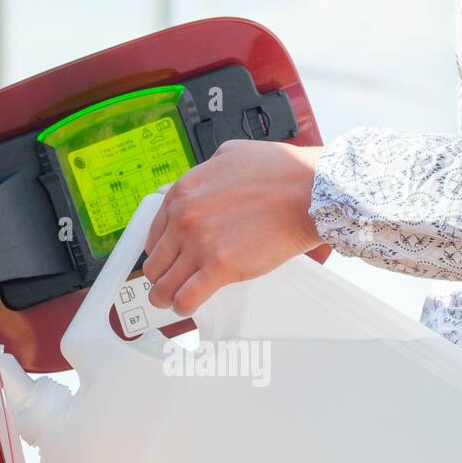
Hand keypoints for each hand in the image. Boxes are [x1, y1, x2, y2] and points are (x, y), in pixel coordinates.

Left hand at [142, 140, 324, 316]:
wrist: (308, 191)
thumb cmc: (280, 172)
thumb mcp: (229, 155)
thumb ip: (205, 172)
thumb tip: (199, 185)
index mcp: (183, 193)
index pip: (153, 235)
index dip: (160, 253)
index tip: (167, 261)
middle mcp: (184, 219)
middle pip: (154, 263)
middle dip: (160, 277)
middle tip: (169, 284)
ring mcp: (200, 244)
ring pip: (164, 286)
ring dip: (166, 297)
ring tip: (173, 301)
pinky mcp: (220, 267)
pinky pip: (186, 298)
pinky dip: (183, 307)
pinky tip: (188, 307)